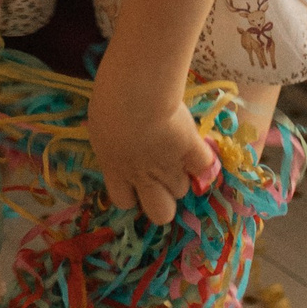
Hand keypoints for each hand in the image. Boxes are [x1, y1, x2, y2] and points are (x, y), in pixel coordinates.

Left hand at [87, 46, 221, 224]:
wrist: (138, 94)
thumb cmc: (111, 100)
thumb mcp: (102, 124)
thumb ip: (114, 144)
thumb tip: (120, 143)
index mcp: (116, 169)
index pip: (124, 202)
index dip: (131, 193)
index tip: (135, 176)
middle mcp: (143, 176)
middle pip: (161, 213)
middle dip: (164, 200)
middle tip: (162, 177)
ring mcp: (169, 167)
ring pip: (183, 189)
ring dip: (182, 173)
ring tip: (177, 150)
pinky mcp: (191, 152)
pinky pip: (204, 166)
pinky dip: (202, 158)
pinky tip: (195, 144)